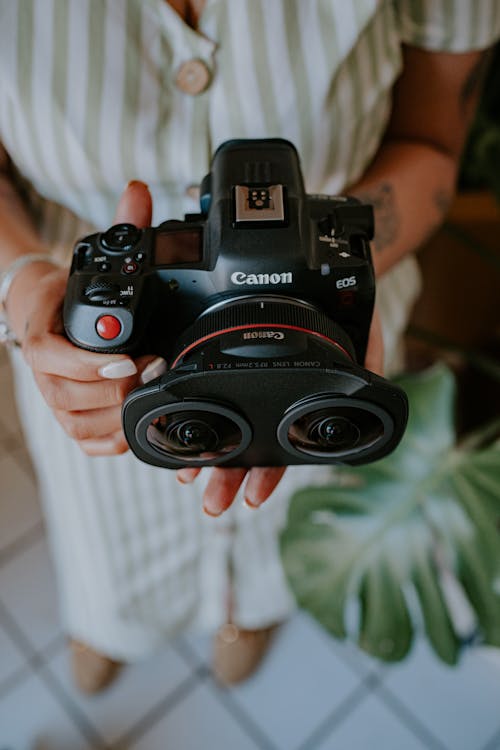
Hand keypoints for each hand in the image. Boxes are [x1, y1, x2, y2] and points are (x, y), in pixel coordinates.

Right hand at [7, 181, 156, 454]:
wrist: (46, 314)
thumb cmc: (69, 293)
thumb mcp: (94, 258)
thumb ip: (120, 227)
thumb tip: (139, 190)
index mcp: (44, 335)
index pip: (51, 357)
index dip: (87, 364)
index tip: (127, 359)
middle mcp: (46, 373)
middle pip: (69, 397)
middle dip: (115, 390)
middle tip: (153, 369)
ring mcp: (58, 399)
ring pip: (78, 423)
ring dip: (117, 416)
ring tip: (149, 392)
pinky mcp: (72, 417)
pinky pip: (85, 442)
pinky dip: (111, 442)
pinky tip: (135, 426)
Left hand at [177, 307, 384, 516]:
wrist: (323, 279)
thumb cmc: (343, 309)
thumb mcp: (363, 336)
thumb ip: (370, 365)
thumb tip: (374, 381)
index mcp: (298, 405)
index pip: (281, 449)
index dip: (265, 476)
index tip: (250, 498)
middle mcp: (271, 401)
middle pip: (248, 447)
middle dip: (229, 478)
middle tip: (214, 503)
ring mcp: (249, 384)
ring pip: (224, 424)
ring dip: (208, 453)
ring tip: (192, 477)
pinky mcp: (228, 358)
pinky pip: (208, 385)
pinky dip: (195, 407)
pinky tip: (181, 422)